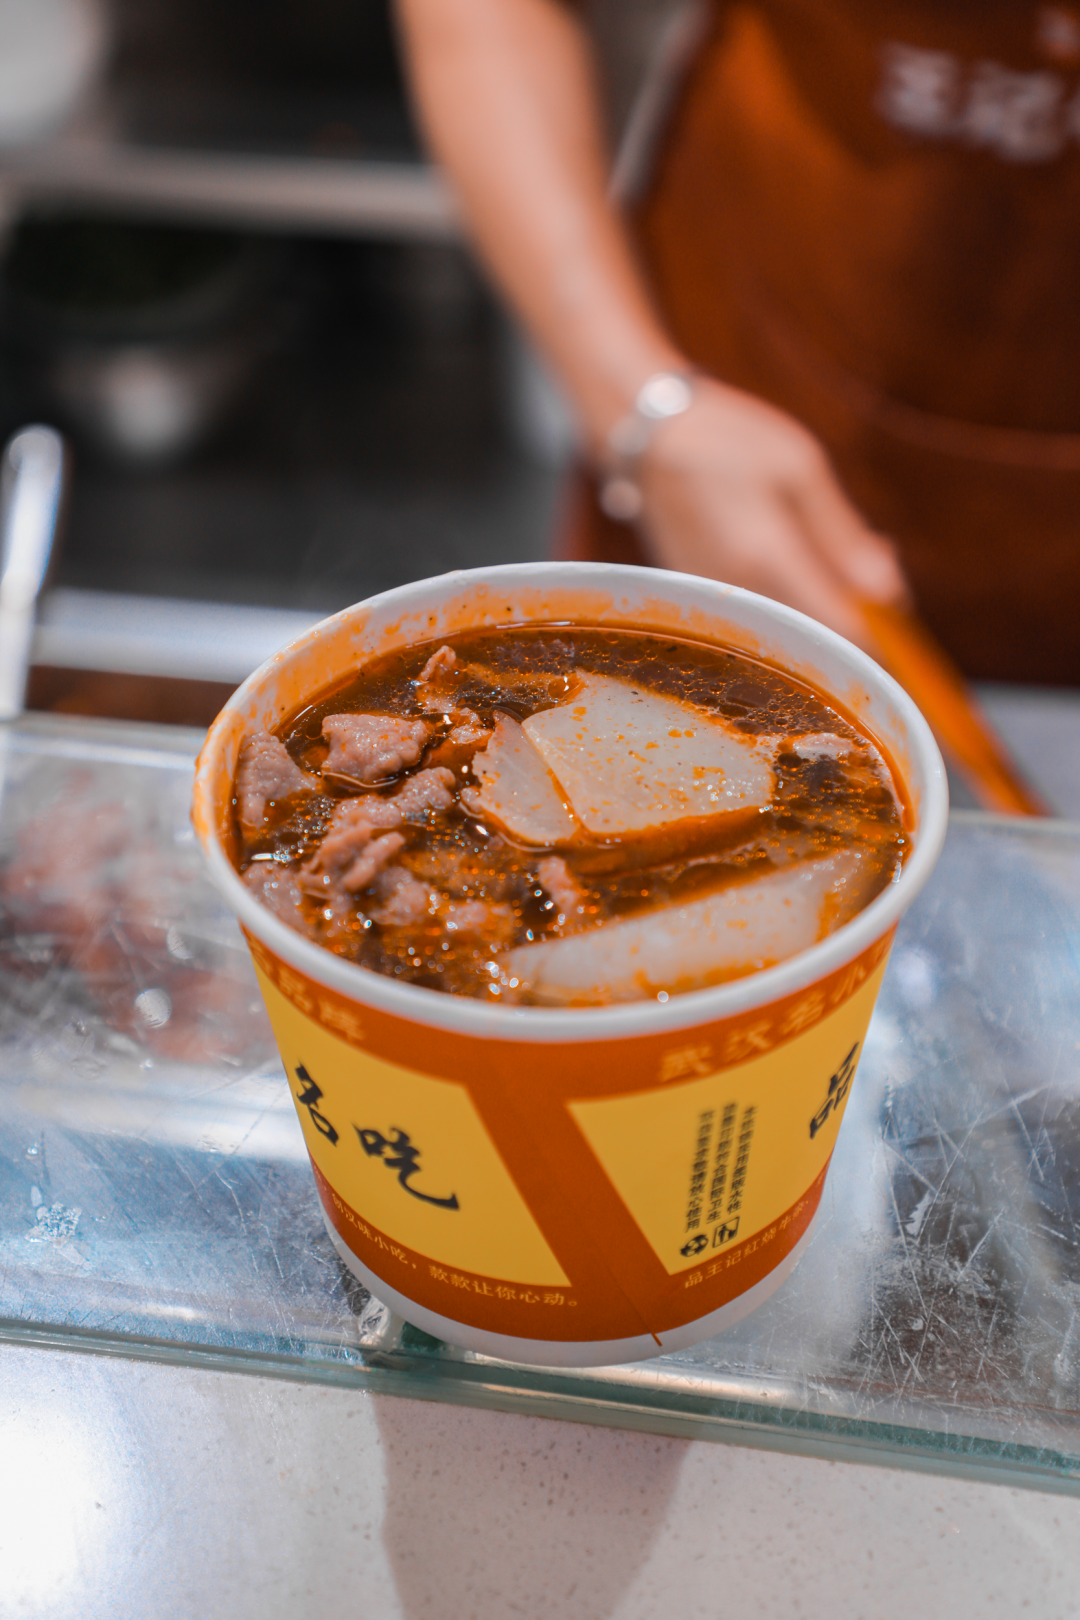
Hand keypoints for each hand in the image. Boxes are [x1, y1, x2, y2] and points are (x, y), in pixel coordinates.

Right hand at [634, 377, 908, 647]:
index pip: (841, 630)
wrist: (647, 438)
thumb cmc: (728, 440)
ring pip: (787, 629)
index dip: (877, 629)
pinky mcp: (701, 600)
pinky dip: (783, 595)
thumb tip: (889, 593)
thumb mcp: (801, 468)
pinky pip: (759, 615)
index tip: (890, 601)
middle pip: (815, 636)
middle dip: (848, 610)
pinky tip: (781, 551)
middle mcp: (738, 594)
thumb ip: (844, 537)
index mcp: (769, 560)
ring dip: (815, 601)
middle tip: (863, 561)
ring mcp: (715, 601)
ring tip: (815, 543)